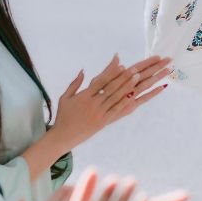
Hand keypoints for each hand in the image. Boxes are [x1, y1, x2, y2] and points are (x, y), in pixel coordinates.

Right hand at [52, 54, 170, 151]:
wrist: (64, 136)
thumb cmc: (63, 115)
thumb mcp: (65, 97)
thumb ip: (75, 83)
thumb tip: (83, 71)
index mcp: (84, 96)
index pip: (100, 82)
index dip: (111, 73)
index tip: (121, 65)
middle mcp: (93, 103)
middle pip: (111, 88)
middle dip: (124, 77)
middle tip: (135, 69)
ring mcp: (99, 113)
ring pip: (116, 98)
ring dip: (127, 87)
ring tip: (137, 78)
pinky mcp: (103, 121)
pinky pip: (115, 110)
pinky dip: (124, 102)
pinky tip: (133, 95)